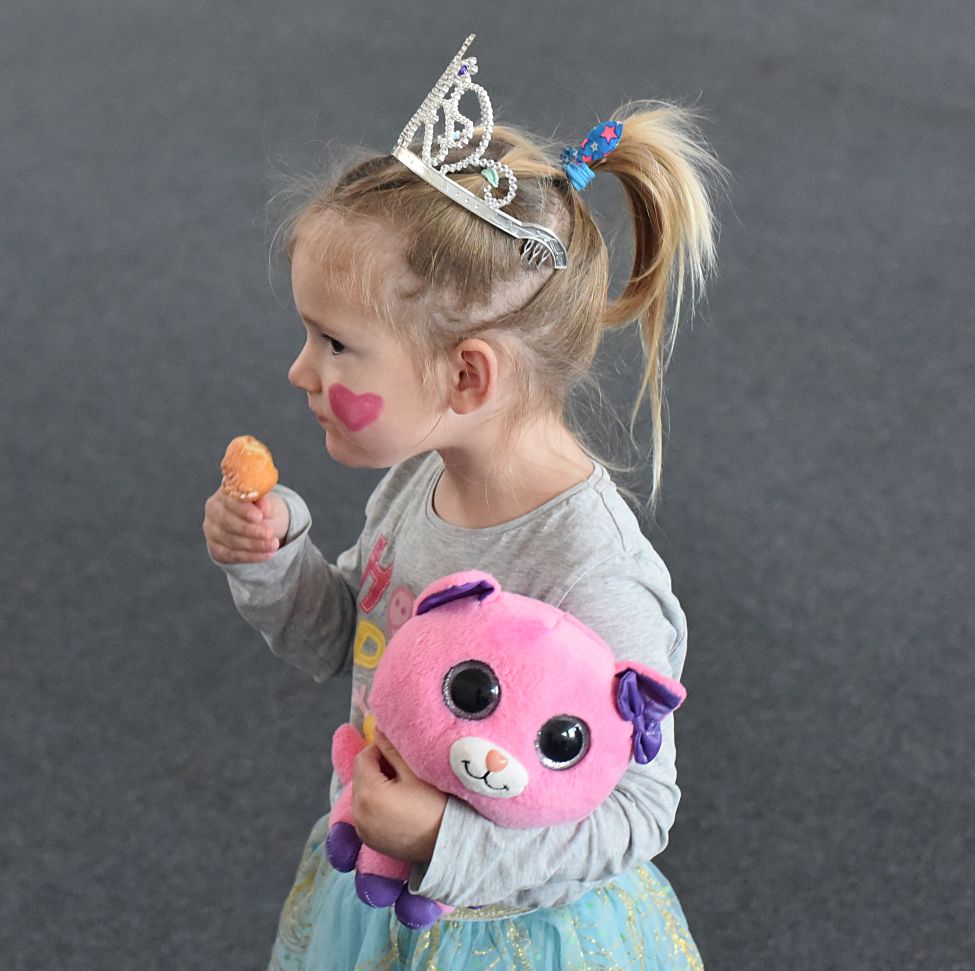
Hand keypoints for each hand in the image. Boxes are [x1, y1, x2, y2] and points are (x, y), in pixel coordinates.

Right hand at [203, 488, 289, 563]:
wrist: (260, 526)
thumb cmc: (262, 509)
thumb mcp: (267, 502)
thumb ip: (264, 502)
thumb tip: (264, 507)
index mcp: (224, 493)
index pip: (228, 500)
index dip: (243, 510)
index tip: (259, 517)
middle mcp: (213, 511)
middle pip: (225, 521)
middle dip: (249, 530)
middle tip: (269, 533)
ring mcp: (212, 530)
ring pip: (229, 540)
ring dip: (254, 545)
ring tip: (274, 545)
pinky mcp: (215, 548)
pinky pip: (231, 555)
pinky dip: (252, 556)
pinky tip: (267, 554)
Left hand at [353, 731, 446, 863]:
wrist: (449, 842)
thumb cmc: (435, 804)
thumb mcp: (414, 772)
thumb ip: (392, 749)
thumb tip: (378, 729)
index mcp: (368, 794)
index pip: (363, 758)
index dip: (379, 749)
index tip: (397, 750)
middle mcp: (358, 814)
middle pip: (360, 777)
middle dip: (376, 767)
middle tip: (401, 766)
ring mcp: (362, 830)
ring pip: (362, 794)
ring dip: (375, 785)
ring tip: (400, 784)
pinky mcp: (370, 840)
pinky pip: (365, 813)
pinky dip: (375, 803)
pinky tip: (396, 803)